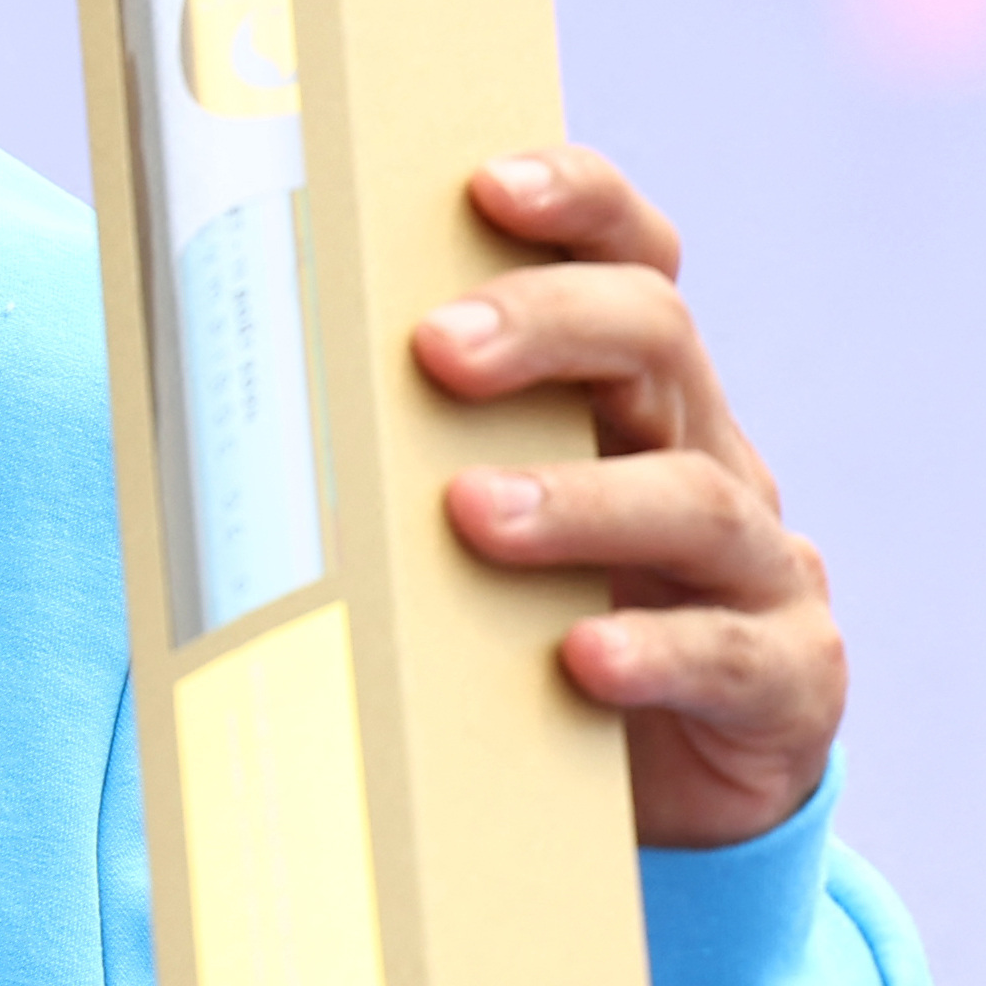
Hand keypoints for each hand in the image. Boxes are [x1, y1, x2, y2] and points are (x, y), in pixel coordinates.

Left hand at [415, 146, 846, 851]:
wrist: (659, 800)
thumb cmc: (518, 630)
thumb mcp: (455, 532)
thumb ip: (385, 461)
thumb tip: (197, 410)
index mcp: (628, 394)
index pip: (626, 259)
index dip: (578, 204)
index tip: (487, 184)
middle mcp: (705, 452)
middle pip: (656, 340)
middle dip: (547, 327)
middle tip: (434, 350)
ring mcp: (759, 565)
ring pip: (692, 497)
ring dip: (578, 500)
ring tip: (470, 513)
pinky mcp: (788, 680)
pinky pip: (732, 652)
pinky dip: (657, 650)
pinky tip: (582, 657)